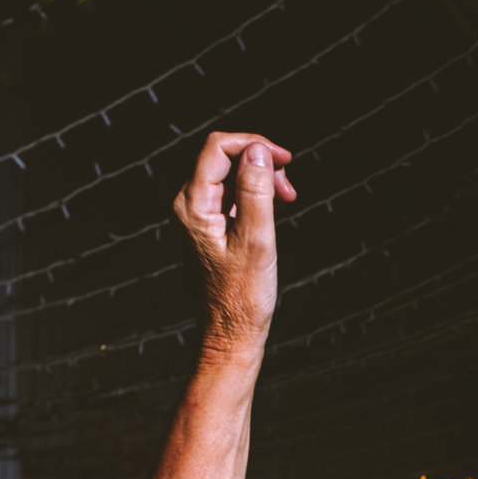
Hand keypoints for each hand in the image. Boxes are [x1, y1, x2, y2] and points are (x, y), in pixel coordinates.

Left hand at [171, 131, 297, 357]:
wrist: (231, 334)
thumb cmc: (243, 296)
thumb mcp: (256, 240)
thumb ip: (255, 191)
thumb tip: (258, 151)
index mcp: (192, 205)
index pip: (218, 148)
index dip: (253, 144)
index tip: (286, 159)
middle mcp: (188, 205)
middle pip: (223, 157)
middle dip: (259, 162)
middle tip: (289, 189)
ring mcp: (197, 216)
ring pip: (229, 175)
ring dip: (260, 178)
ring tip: (287, 200)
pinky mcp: (208, 227)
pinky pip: (230, 195)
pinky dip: (254, 195)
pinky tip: (273, 211)